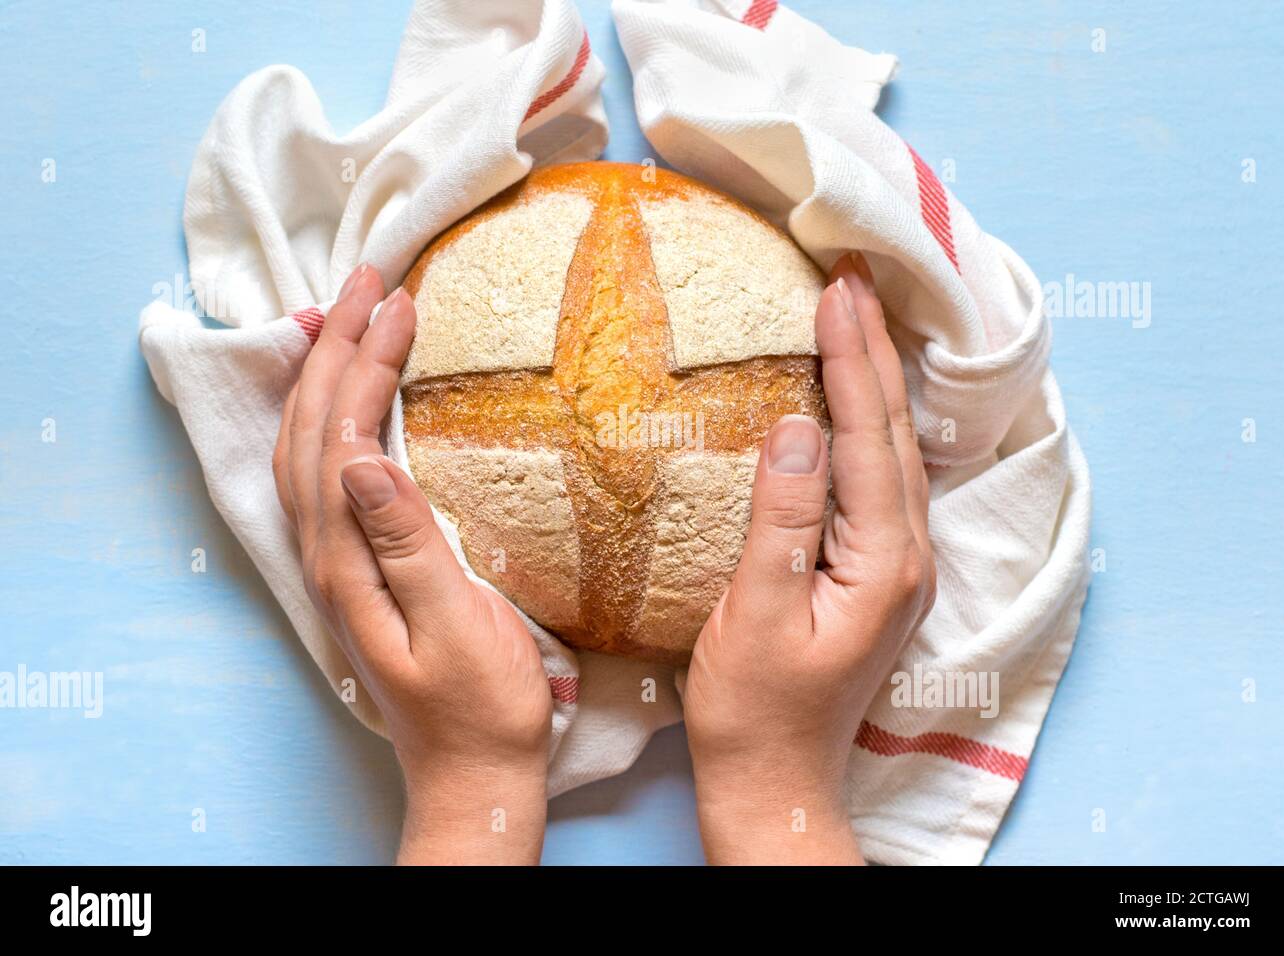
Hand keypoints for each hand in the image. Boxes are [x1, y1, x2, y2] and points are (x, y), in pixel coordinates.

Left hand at [271, 264, 553, 864]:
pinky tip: (347, 399)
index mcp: (350, 562)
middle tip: (370, 278)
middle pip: (311, 430)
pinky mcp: (357, 567)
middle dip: (335, 346)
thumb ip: (409, 545)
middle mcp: (328, 555)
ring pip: (308, 448)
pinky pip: (324, 474)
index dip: (366, 364)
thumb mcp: (459, 629)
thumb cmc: (484, 708)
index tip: (400, 302)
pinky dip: (328, 419)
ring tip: (346, 313)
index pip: (343, 437)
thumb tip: (363, 461)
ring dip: (323, 374)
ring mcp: (337, 562)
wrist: (474, 773)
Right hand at [684, 252, 935, 864]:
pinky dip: (866, 423)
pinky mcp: (877, 574)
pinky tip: (850, 400)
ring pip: (892, 451)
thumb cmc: (754, 711)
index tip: (836, 288)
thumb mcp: (754, 616)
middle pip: (893, 432)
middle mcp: (907, 558)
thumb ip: (781, 522)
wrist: (775, 781)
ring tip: (854, 314)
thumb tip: (796, 428)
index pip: (868, 437)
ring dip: (874, 379)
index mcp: (884, 563)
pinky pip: (879, 478)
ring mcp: (898, 567)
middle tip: (851, 275)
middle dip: (873, 349)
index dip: (852, 359)